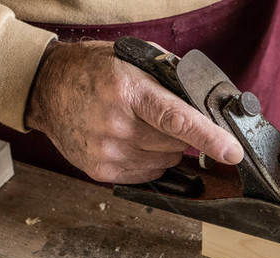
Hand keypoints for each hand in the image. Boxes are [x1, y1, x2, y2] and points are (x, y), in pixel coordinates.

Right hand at [26, 41, 243, 182]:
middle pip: (176, 146)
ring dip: (163, 150)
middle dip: (178, 135)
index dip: (209, 138)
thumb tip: (206, 108)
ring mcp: (107, 151)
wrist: (47, 88)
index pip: (177, 120)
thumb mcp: (134, 62)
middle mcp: (117, 125)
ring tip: (139, 127)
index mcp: (129, 92)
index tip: (232, 153)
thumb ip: (171, 81)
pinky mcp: (100, 170)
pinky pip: (146, 174)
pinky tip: (130, 142)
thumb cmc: (94, 72)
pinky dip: (148, 161)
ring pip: (164, 163)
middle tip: (156, 117)